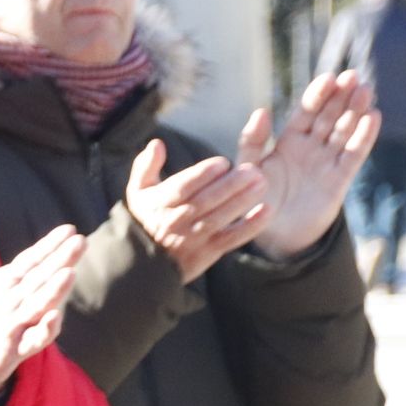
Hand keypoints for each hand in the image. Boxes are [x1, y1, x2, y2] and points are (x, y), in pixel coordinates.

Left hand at [0, 212, 84, 399]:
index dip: (50, 246)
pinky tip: (53, 318)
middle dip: (61, 262)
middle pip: (43, 280)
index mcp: (10, 285)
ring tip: (68, 275)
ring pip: (41, 307)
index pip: (34, 262)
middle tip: (80, 242)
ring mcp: (18, 327)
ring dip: (55, 293)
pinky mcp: (11, 351)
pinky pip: (30, 341)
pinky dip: (43, 331)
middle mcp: (19, 303)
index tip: (70, 229)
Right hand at [124, 139, 268, 283]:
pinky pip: (232, 238)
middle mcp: (176, 221)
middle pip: (205, 201)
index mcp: (160, 203)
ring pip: (220, 218)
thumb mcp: (138, 191)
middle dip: (230, 185)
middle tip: (252, 169)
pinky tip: (267, 210)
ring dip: (243, 200)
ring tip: (262, 182)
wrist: (148, 262)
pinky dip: (251, 225)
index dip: (203, 174)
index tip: (223, 162)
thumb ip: (146, 165)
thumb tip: (157, 143)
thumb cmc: (148, 218)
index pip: (183, 187)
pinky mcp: (209, 251)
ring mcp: (194, 237)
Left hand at [238, 70, 381, 258]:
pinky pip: (354, 155)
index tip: (328, 78)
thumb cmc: (258, 200)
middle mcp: (311, 148)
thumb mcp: (249, 169)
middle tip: (353, 76)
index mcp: (288, 141)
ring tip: (366, 91)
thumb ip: (252, 142)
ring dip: (356, 111)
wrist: (275, 236)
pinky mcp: (340, 179)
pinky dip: (364, 137)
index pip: (305, 112)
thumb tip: (262, 111)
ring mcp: (327, 162)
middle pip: (329, 116)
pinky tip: (372, 118)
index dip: (317, 95)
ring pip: (344, 131)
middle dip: (341, 96)